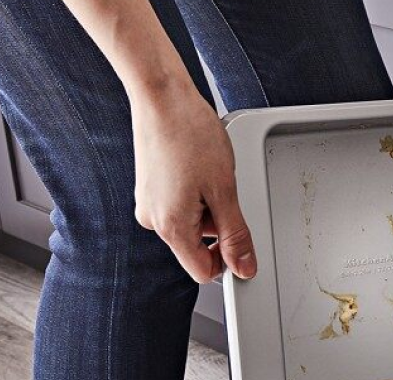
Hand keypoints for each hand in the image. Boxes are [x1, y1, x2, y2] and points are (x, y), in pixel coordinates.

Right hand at [131, 88, 255, 281]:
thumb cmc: (190, 134)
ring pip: (191, 224)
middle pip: (198, 246)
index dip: (228, 260)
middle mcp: (153, 220)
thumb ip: (235, 235)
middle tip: (224, 190)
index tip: (242, 240)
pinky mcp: (150, 187)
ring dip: (208, 206)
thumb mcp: (225, 191)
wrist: (162, 96)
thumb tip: (243, 267)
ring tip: (210, 172)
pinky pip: (181, 205)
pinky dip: (196, 193)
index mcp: (171, 227)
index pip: (203, 271)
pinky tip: (199, 167)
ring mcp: (149, 203)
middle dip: (218, 226)